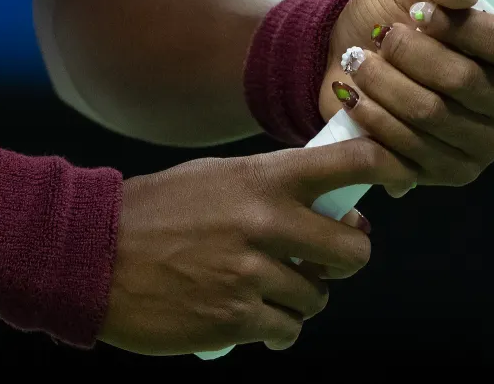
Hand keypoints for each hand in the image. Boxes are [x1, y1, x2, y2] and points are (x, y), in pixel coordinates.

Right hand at [97, 139, 412, 354]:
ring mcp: (253, 274)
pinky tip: (250, 314)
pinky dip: (275, 327)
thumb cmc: (160, 210)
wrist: (92, 254)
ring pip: (317, 297)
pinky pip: (286, 330)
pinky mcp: (235, 319)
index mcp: (268, 178)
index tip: (400, 174)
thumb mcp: (221, 179)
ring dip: (301, 296)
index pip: (354, 163)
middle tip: (322, 256)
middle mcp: (269, 223)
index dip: (389, 166)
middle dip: (343, 258)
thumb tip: (336, 208)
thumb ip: (278, 186)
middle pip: (354, 252)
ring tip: (264, 284)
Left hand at [320, 0, 493, 193]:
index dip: (461, 27)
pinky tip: (353, 95)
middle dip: (409, 53)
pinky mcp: (446, 175)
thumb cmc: (403, 16)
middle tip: (381, 35)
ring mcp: (485, 148)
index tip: (418, 11)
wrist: (358, 55)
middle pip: (463, 81)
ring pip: (428, 114)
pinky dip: (370, 117)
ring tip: (358, 60)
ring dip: (382, 81)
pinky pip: (403, 150)